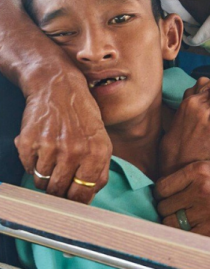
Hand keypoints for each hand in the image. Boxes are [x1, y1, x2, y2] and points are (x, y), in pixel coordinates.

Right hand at [15, 70, 110, 202]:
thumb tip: (89, 196)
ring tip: (51, 157)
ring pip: (41, 182)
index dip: (75, 201)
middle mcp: (75, 151)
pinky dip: (32, 162)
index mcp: (97, 153)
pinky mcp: (29, 142)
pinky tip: (41, 146)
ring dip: (44, 175)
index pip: (83, 194)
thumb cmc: (82, 115)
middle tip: (58, 177)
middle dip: (57, 190)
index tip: (70, 201)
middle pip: (59, 191)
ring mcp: (51, 147)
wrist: (58, 87)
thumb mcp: (101, 139)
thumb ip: (99, 169)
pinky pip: (27, 168)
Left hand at [156, 160, 209, 241]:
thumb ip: (184, 177)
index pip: (161, 187)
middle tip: (178, 211)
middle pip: (163, 206)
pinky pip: (183, 235)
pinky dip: (183, 235)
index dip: (161, 196)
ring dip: (174, 225)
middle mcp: (201, 188)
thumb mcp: (208, 169)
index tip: (168, 199)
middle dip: (168, 211)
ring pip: (170, 223)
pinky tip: (190, 230)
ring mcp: (205, 210)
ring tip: (184, 221)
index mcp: (198, 170)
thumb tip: (157, 192)